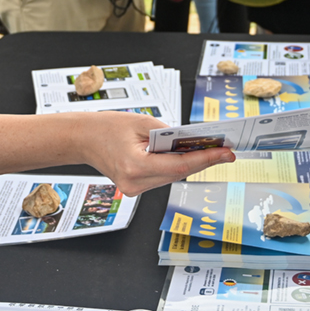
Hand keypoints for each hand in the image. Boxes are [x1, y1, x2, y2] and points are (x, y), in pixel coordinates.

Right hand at [80, 112, 235, 195]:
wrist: (83, 139)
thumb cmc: (106, 127)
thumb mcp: (141, 122)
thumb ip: (169, 133)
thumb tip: (194, 141)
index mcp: (135, 166)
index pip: (180, 165)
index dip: (207, 159)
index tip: (226, 153)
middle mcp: (135, 183)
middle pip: (179, 173)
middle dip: (203, 161)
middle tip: (224, 150)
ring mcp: (134, 189)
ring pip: (172, 176)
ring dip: (191, 164)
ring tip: (211, 151)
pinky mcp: (135, 188)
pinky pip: (162, 177)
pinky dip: (175, 166)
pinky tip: (188, 156)